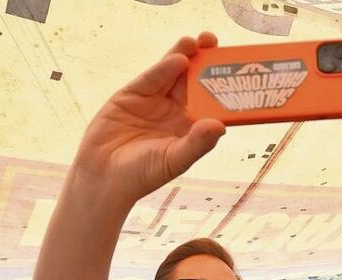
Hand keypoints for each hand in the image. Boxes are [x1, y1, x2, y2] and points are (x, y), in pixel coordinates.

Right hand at [72, 32, 225, 203]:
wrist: (104, 177)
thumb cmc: (143, 175)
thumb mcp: (174, 160)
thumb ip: (197, 144)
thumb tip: (220, 126)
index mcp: (191, 127)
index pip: (212, 101)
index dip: (224, 85)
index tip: (238, 70)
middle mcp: (175, 111)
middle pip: (194, 81)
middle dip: (205, 62)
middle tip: (216, 44)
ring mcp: (154, 101)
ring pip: (173, 74)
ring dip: (185, 56)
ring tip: (199, 41)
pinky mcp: (132, 95)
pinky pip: (151, 79)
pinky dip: (164, 68)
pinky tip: (178, 59)